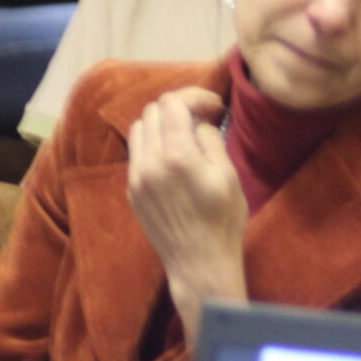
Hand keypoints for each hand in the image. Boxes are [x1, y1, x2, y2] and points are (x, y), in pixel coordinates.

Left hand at [127, 87, 250, 340]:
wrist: (198, 263)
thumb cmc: (222, 221)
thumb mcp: (228, 175)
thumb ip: (210, 139)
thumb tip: (198, 121)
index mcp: (177, 156)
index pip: (172, 103)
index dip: (194, 97)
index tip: (213, 109)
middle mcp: (150, 163)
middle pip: (153, 111)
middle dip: (178, 108)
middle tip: (201, 120)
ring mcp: (136, 177)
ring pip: (139, 129)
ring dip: (161, 124)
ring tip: (183, 137)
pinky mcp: (131, 191)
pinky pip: (136, 153)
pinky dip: (152, 145)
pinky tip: (171, 158)